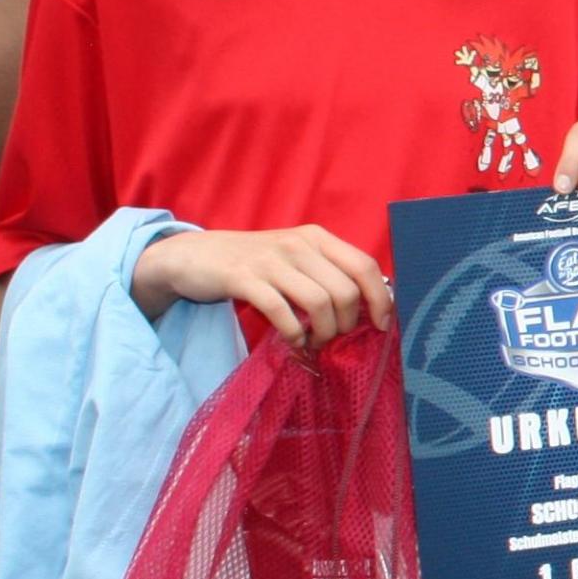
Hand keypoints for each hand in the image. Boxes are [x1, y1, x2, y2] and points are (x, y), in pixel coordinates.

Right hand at [135, 225, 390, 345]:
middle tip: (334, 337)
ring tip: (315, 341)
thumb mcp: (297, 258)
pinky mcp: (243, 279)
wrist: (196, 256)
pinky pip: (281, 311)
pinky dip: (294, 332)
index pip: (364, 266)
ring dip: (323, 332)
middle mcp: (298, 244)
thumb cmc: (256, 263)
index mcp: (317, 238)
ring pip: (319, 302)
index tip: (382, 325)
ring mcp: (271, 261)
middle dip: (347, 323)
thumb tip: (370, 305)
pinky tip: (294, 339)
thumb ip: (329, 274)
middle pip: (346, 291)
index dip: (380, 299)